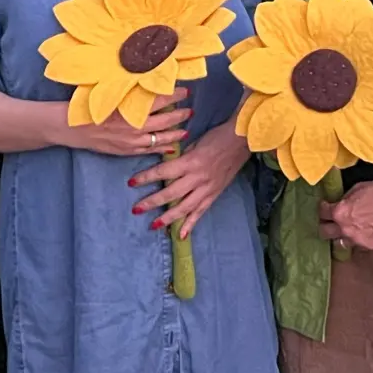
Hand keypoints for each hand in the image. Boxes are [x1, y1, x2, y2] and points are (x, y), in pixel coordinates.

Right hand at [62, 89, 190, 155]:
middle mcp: (135, 126)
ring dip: (175, 133)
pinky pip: (150, 151)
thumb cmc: (88, 105)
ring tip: (186, 129)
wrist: (71, 126)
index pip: (160, 100)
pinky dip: (162, 148)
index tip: (185, 91)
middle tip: (190, 110)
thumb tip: (148, 82)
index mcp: (131, 108)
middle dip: (180, 114)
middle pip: (165, 120)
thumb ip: (130, 90)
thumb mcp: (110, 93)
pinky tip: (172, 147)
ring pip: (161, 138)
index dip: (174, 95)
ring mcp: (132, 141)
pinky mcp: (126, 151)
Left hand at [129, 121, 250, 238]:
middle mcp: (197, 178)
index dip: (146, 178)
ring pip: (184, 207)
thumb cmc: (216, 137)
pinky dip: (190, 224)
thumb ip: (180, 158)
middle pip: (170, 193)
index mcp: (190, 162)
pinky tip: (180, 235)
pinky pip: (200, 212)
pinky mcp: (214, 195)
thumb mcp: (194, 143)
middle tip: (136, 209)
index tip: (131, 183)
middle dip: (152, 202)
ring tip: (153, 225)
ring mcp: (207, 188)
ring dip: (168, 218)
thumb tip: (164, 166)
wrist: (241, 141)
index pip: (163, 172)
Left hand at [319, 181, 372, 250]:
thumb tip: (339, 203)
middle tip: (330, 221)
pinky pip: (357, 246)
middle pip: (324, 232)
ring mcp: (357, 240)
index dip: (323, 208)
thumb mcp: (356, 189)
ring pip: (340, 243)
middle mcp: (345, 229)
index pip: (322, 213)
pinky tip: (362, 232)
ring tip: (347, 229)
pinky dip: (357, 240)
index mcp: (339, 213)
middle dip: (325, 225)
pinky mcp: (370, 246)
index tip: (326, 207)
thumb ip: (344, 200)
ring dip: (341, 235)